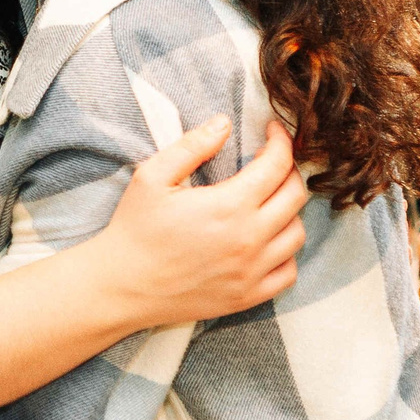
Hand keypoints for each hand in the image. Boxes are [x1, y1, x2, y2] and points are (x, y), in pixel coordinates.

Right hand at [89, 116, 309, 325]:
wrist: (122, 286)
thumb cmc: (135, 230)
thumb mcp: (152, 177)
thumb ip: (192, 146)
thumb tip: (224, 123)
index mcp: (230, 206)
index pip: (277, 165)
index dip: (281, 141)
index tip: (273, 132)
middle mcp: (249, 239)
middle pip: (295, 195)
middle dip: (289, 170)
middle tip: (270, 162)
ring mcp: (252, 272)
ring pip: (297, 233)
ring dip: (289, 211)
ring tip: (268, 201)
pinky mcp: (247, 296)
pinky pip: (288, 272)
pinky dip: (286, 253)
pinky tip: (267, 241)